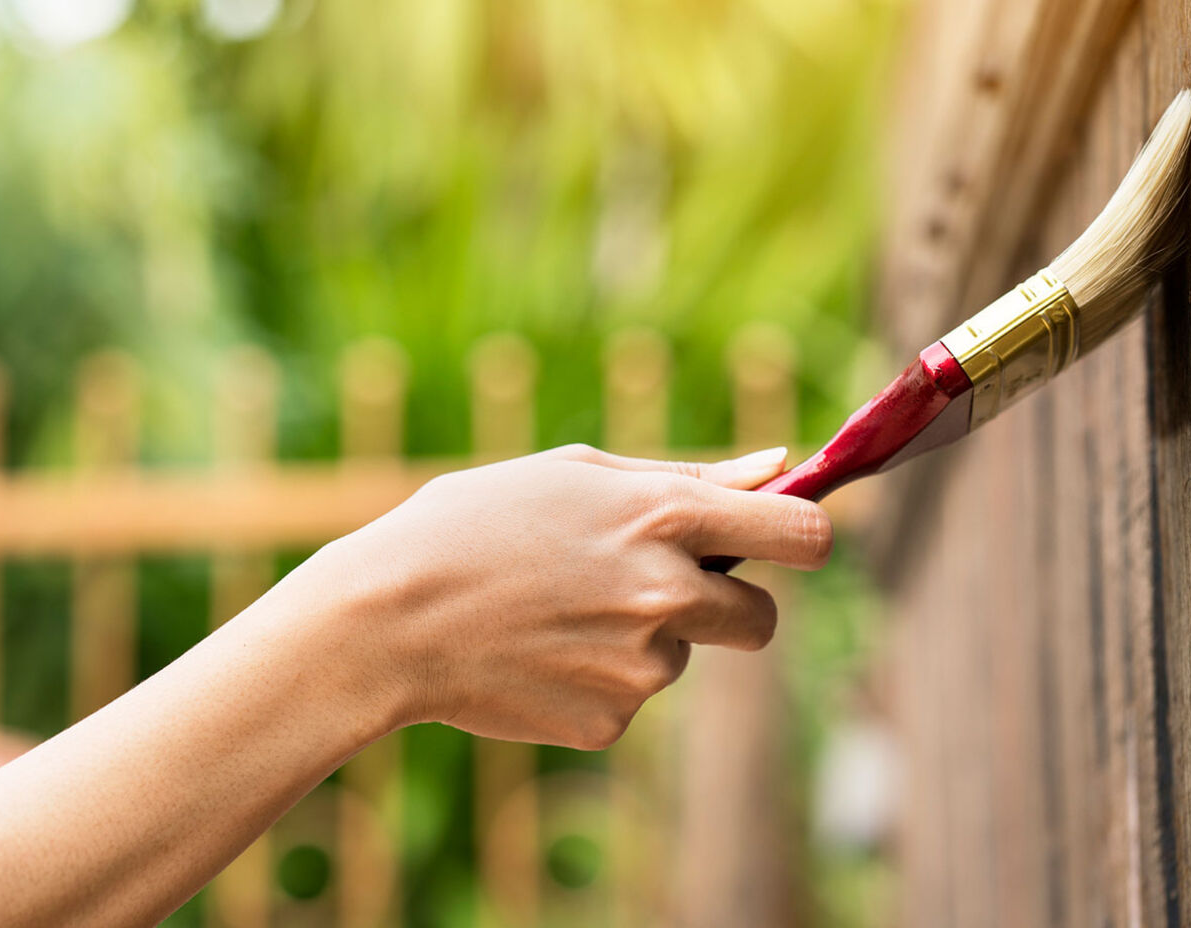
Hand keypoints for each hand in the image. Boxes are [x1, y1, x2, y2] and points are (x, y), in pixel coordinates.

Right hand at [293, 443, 832, 749]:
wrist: (385, 619)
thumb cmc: (473, 524)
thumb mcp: (576, 472)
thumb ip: (688, 476)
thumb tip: (778, 466)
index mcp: (665, 517)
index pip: (804, 537)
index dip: (805, 538)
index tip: (787, 541)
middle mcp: (668, 595)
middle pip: (762, 621)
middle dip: (727, 606)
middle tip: (652, 586)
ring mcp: (641, 668)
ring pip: (680, 656)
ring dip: (642, 637)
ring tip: (555, 610)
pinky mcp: (609, 723)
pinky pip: (629, 699)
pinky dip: (596, 680)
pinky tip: (536, 653)